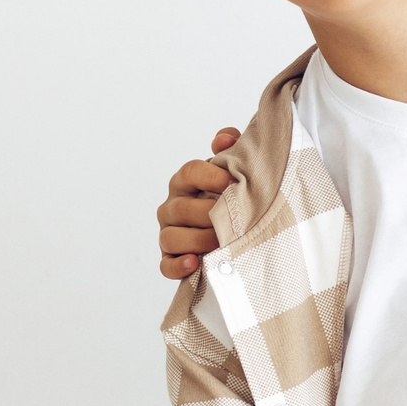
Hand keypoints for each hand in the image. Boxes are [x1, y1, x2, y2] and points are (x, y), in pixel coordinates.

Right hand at [158, 130, 238, 277]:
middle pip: (181, 208)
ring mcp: (169, 233)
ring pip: (171, 237)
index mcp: (185, 182)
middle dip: (208, 215)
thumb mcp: (236, 172)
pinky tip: (195, 263)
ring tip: (221, 243)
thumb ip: (232, 150)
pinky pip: (166, 265)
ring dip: (197, 241)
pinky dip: (178, 266)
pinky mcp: (171, 259)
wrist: (240, 233)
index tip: (232, 183)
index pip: (188, 172)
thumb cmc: (233, 198)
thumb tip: (223, 139)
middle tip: (235, 221)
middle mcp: (173, 206)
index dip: (210, 176)